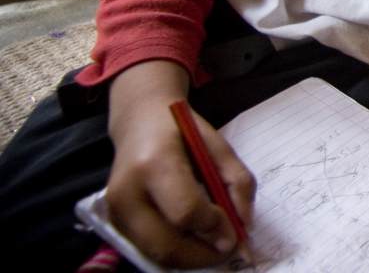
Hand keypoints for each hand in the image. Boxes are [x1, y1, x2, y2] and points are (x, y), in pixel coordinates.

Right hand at [105, 61, 255, 267]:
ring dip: (191, 258)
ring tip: (214, 245)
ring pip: (156, 255)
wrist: (139, 121)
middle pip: (167, 244)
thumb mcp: (219, 147)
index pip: (185, 211)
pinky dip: (177, 252)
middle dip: (204, 255)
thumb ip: (237, 183)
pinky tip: (195, 239)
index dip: (215, 227)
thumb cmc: (183, 131)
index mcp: (155, 163)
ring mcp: (115, 210)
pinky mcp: (114, 222)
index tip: (237, 232)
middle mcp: (127, 191)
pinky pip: (149, 250)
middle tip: (229, 248)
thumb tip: (244, 226)